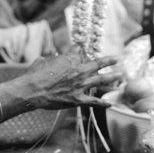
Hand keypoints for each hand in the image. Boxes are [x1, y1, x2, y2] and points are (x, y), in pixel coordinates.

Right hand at [4, 51, 119, 110]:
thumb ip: (52, 57)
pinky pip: (93, 102)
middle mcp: (79, 70)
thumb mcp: (44, 59)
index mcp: (70, 58)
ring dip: (112, 79)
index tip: (83, 49)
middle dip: (109, 61)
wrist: (33, 90)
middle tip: (118, 59)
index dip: (81, 49)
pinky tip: (111, 104)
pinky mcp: (77, 100)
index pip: (80, 51)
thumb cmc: (35, 74)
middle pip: (98, 64)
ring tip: (121, 77)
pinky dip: (102, 103)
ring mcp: (80, 86)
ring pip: (100, 81)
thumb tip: (53, 57)